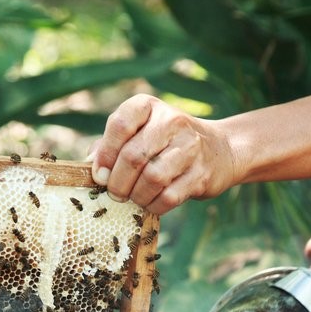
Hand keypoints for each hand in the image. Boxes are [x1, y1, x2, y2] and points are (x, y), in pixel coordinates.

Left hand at [90, 94, 234, 214]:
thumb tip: (91, 165)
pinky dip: (154, 205)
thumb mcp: (140, 132)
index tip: (100, 174)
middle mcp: (172, 121)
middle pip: (133, 156)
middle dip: (118, 182)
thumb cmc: (166, 143)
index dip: (105, 155)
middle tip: (115, 193)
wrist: (219, 150)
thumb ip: (112, 144)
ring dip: (137, 195)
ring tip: (134, 197)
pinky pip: (169, 197)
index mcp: (149, 106)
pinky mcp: (201, 174)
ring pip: (152, 178)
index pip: (120, 125)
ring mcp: (190, 148)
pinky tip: (152, 203)